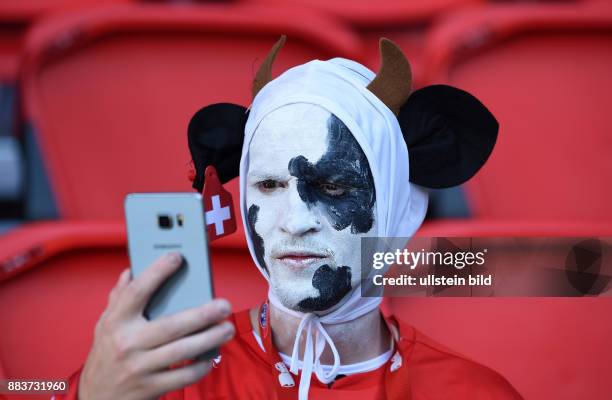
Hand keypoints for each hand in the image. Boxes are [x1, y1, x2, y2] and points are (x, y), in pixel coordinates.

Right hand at [78, 252, 233, 399]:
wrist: (96, 398)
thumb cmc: (106, 355)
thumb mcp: (105, 325)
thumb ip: (119, 298)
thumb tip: (130, 271)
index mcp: (115, 322)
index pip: (136, 292)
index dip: (156, 273)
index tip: (177, 257)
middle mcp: (127, 343)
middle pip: (171, 325)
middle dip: (202, 314)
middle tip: (224, 305)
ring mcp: (139, 367)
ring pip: (182, 351)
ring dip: (210, 339)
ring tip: (227, 328)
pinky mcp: (150, 388)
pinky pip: (183, 376)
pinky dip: (201, 366)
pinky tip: (212, 355)